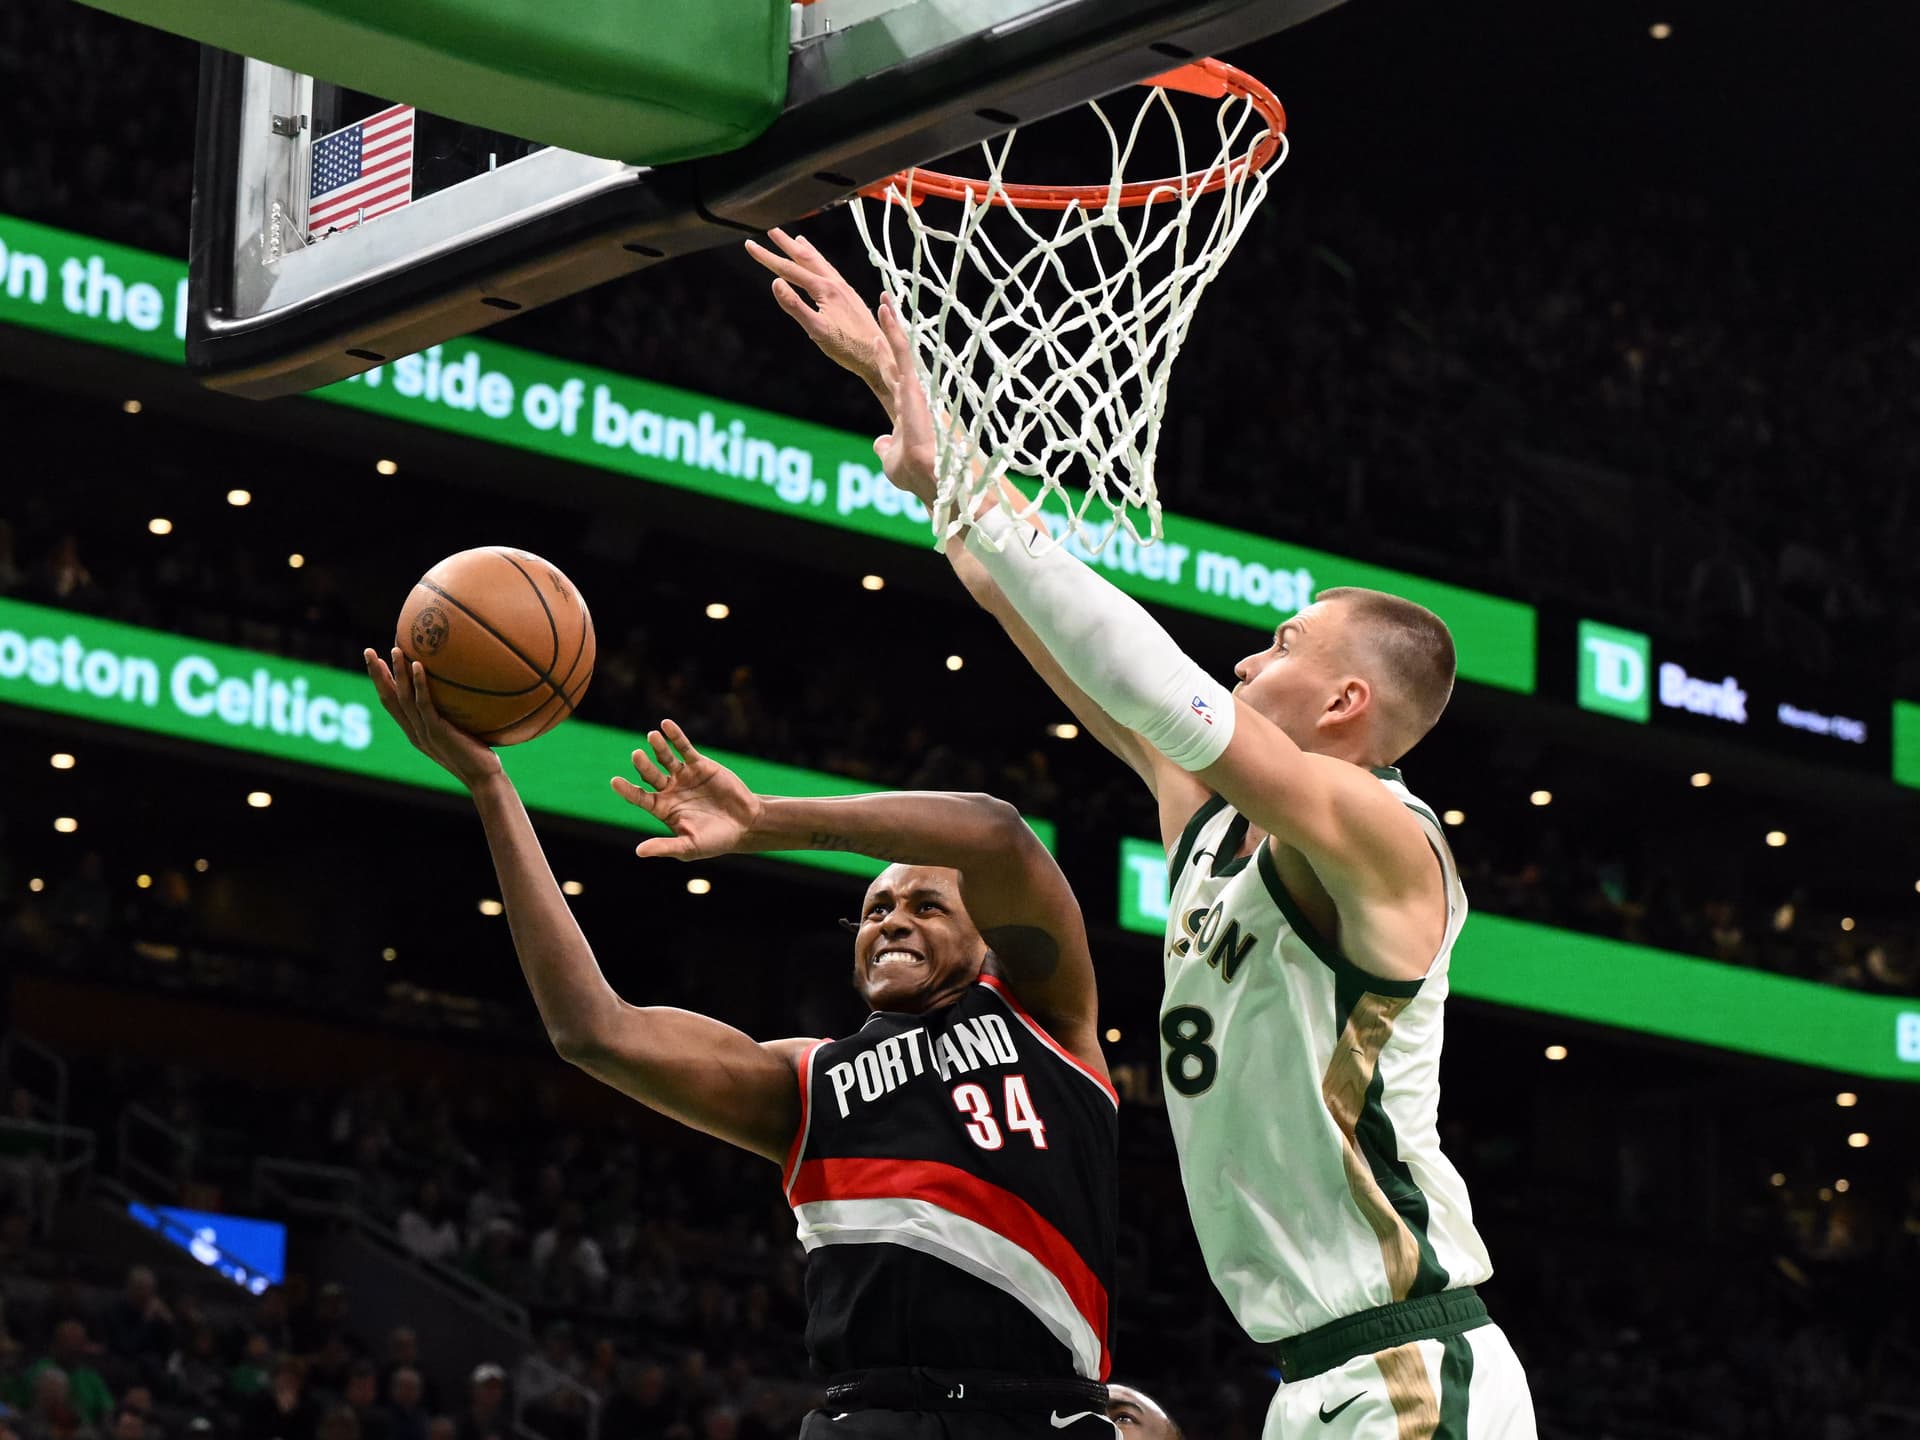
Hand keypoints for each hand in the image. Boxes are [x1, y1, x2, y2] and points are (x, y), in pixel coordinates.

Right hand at [363, 647, 504, 789]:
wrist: (483, 777)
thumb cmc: (477, 754)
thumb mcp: (458, 731)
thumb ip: (450, 716)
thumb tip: (460, 690)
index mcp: (415, 732)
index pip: (391, 703)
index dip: (380, 683)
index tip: (374, 661)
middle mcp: (414, 732)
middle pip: (388, 699)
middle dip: (377, 675)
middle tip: (368, 651)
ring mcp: (424, 732)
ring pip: (403, 699)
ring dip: (397, 673)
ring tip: (395, 650)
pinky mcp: (437, 732)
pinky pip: (425, 705)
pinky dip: (420, 684)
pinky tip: (419, 665)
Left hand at [609, 720, 764, 859]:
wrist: (745, 825)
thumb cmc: (716, 841)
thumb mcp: (689, 847)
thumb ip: (665, 846)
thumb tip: (639, 851)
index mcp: (662, 809)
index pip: (639, 797)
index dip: (627, 790)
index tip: (615, 781)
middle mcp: (669, 790)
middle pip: (650, 774)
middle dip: (643, 765)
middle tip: (636, 755)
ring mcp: (684, 776)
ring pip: (666, 758)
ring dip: (658, 747)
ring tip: (652, 736)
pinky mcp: (700, 765)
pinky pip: (685, 748)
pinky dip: (676, 736)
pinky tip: (666, 724)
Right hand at [745, 228, 890, 405]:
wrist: (881, 356)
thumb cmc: (849, 349)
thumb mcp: (817, 331)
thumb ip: (795, 306)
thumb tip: (775, 283)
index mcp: (825, 290)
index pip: (789, 269)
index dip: (767, 257)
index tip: (749, 245)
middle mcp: (835, 284)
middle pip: (806, 258)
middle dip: (786, 244)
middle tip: (771, 230)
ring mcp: (844, 289)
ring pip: (821, 263)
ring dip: (806, 250)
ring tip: (796, 239)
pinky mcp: (850, 298)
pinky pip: (831, 273)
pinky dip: (821, 263)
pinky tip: (822, 268)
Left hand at [871, 295, 938, 505]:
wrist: (928, 475)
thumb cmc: (913, 474)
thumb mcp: (890, 459)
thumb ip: (885, 447)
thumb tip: (879, 443)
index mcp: (905, 410)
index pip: (891, 377)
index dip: (883, 358)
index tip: (876, 340)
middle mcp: (910, 395)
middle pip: (895, 357)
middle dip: (888, 334)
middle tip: (883, 308)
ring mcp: (913, 388)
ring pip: (901, 348)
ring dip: (892, 323)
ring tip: (883, 299)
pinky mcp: (914, 384)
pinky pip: (903, 351)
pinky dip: (894, 330)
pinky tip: (885, 310)